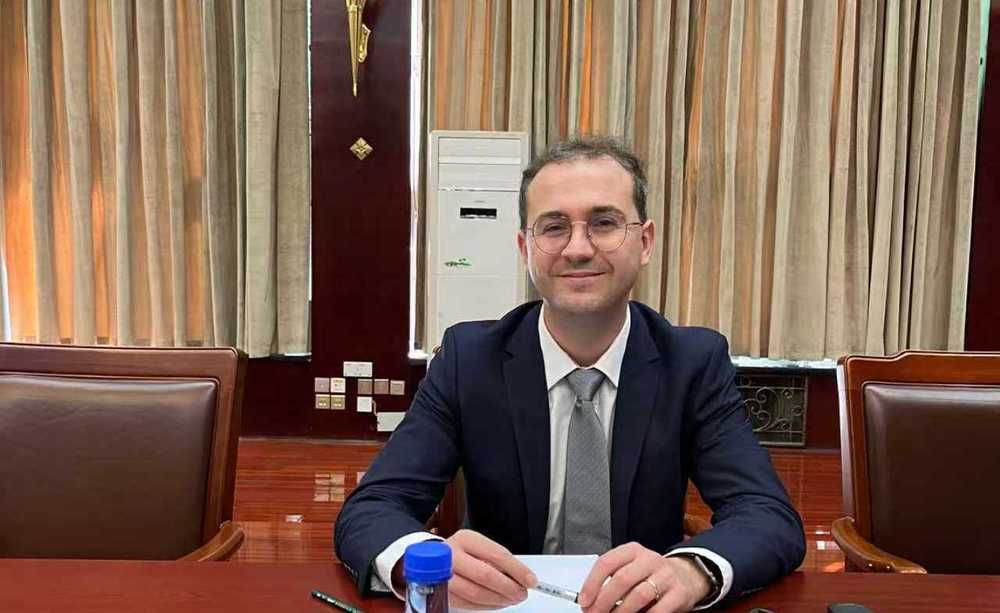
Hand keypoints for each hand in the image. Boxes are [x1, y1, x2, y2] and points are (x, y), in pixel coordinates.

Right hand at [443, 529, 536, 609]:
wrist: (430, 558)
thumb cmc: (462, 552)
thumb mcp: (479, 546)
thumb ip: (498, 560)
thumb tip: (522, 578)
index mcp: (465, 539)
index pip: (496, 554)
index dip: (516, 569)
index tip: (531, 580)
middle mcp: (451, 556)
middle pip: (485, 574)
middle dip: (508, 587)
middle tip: (522, 593)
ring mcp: (443, 576)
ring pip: (476, 593)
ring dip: (499, 600)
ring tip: (511, 599)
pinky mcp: (442, 593)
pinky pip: (468, 604)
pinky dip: (487, 606)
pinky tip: (497, 602)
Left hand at [578, 543, 710, 612]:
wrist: (686, 575)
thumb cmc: (651, 573)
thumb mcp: (631, 568)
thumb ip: (612, 580)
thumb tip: (591, 601)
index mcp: (632, 551)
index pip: (607, 563)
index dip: (592, 583)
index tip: (585, 600)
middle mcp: (649, 560)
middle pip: (622, 579)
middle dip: (604, 601)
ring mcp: (665, 575)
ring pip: (639, 595)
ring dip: (622, 612)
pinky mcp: (678, 593)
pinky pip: (658, 609)